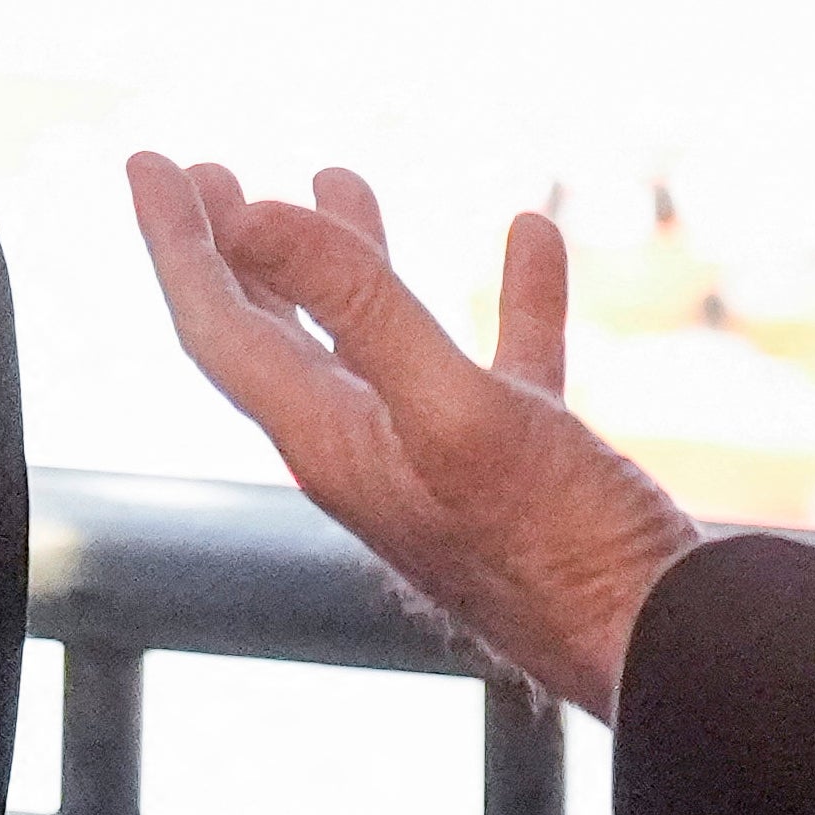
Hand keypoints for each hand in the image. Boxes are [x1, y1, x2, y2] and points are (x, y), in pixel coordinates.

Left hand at [126, 155, 700, 718]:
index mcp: (331, 445)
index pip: (220, 328)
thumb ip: (361, 311)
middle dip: (232, 251)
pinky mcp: (523, 469)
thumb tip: (254, 213)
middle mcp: (371, 454)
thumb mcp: (457, 412)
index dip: (178, 241)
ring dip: (351, 261)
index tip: (147, 161)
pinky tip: (532, 237)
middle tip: (202, 174)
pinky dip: (507, 294)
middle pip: (274, 336)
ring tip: (338, 180)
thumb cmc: (561, 550)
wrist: (667, 652)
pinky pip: (502, 360)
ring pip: (379, 342)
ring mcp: (446, 463)